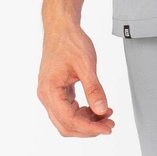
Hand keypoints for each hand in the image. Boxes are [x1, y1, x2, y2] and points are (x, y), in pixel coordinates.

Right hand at [38, 21, 114, 136]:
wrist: (61, 27)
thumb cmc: (70, 41)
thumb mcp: (86, 64)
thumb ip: (94, 89)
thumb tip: (102, 110)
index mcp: (50, 91)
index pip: (69, 120)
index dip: (90, 128)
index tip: (107, 128)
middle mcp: (46, 96)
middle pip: (66, 125)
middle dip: (89, 128)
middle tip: (109, 124)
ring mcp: (50, 94)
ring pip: (67, 119)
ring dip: (87, 121)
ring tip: (106, 115)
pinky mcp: (56, 91)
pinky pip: (69, 109)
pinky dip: (83, 112)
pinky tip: (97, 108)